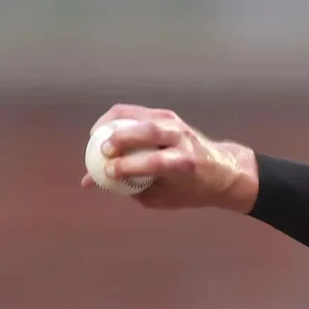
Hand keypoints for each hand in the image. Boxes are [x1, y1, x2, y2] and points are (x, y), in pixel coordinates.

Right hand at [80, 104, 259, 212]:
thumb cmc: (188, 189)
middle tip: (99, 152)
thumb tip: (88, 182)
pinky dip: (116, 119)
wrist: (221, 170)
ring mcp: (174, 124)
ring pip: (138, 116)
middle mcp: (182, 140)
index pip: (155, 162)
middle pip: (147, 132)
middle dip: (119, 139)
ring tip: (96, 139)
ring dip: (112, 125)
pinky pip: (134, 112)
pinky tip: (104, 131)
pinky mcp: (166, 115)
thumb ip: (127, 188)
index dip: (129, 166)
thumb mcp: (161, 197)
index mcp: (185, 164)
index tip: (109, 173)